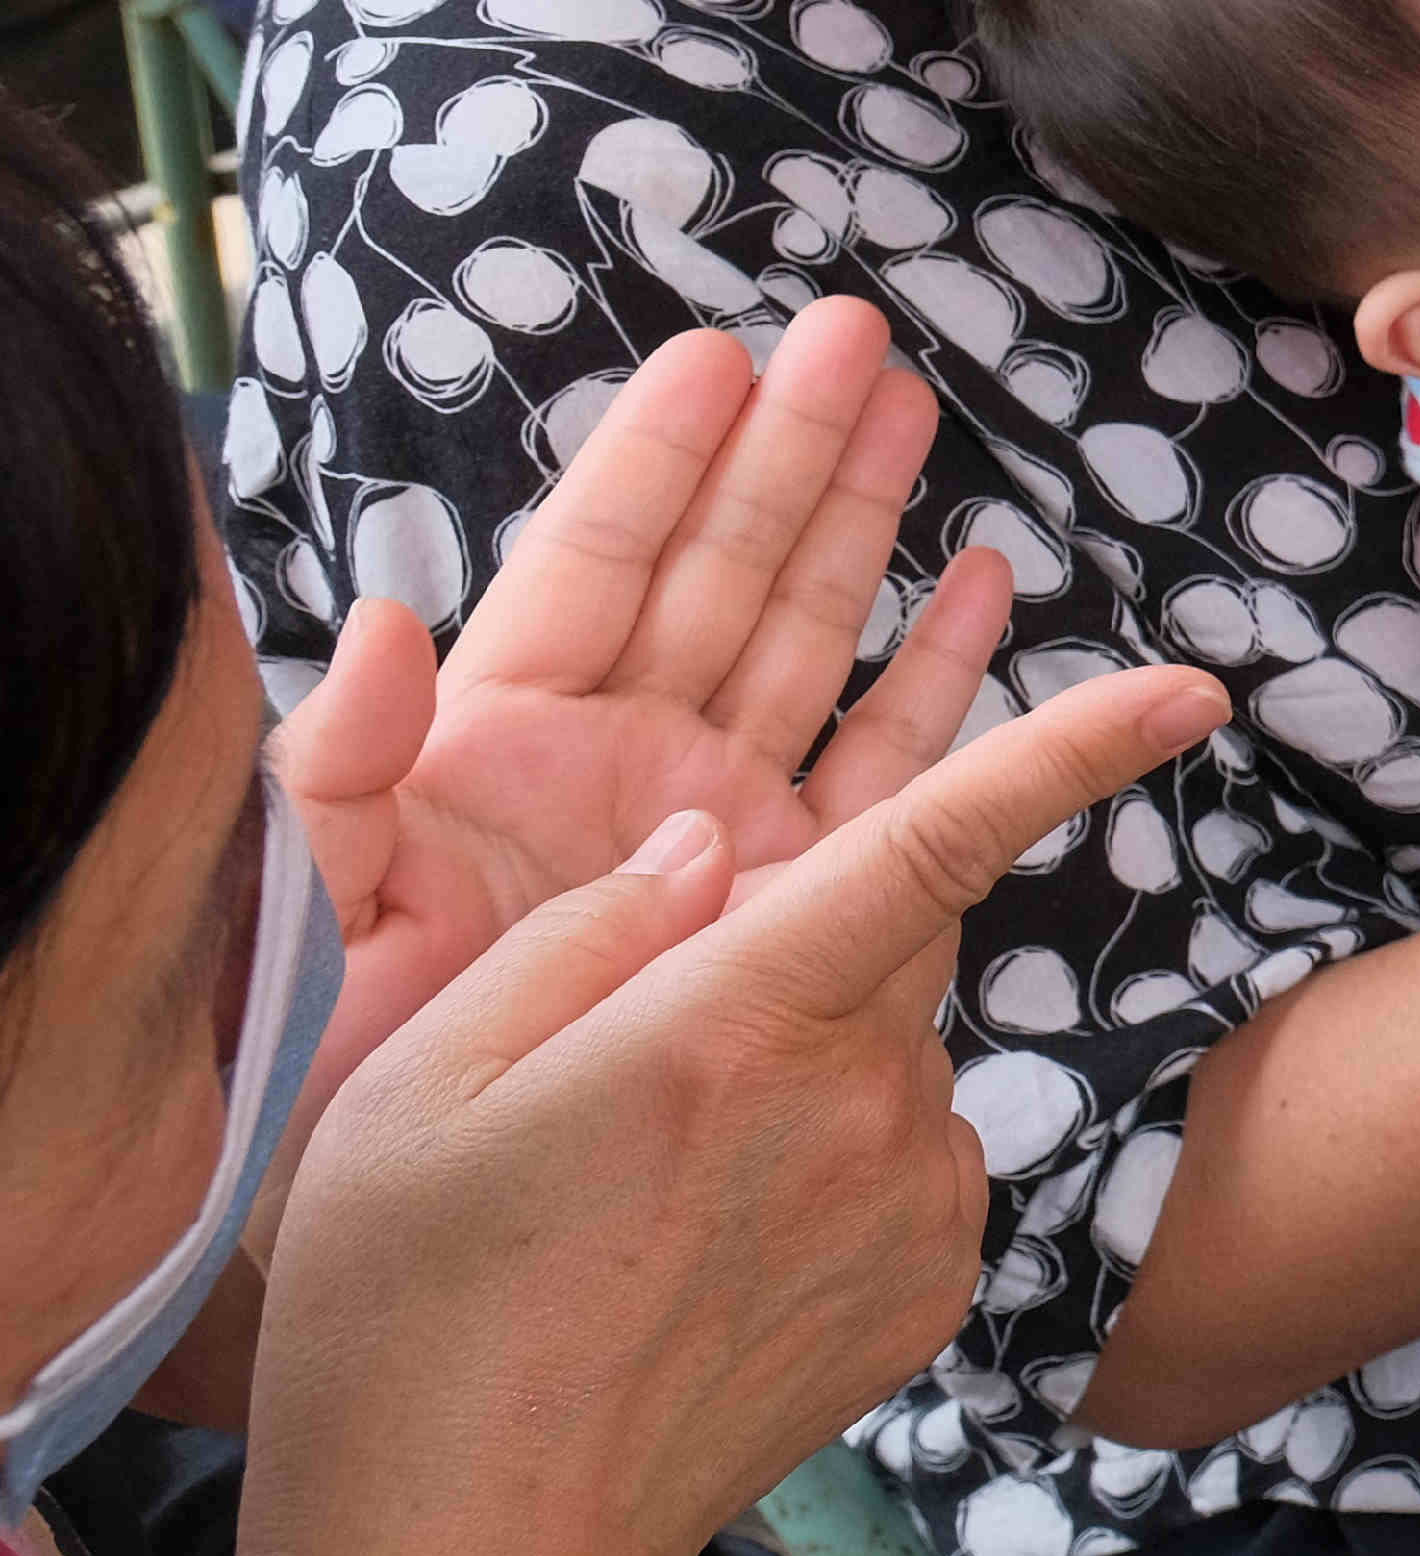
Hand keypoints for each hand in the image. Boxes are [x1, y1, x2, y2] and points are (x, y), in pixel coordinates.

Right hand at [247, 662, 1228, 1555]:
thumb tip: (721, 842)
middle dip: (806, 963)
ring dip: (813, 1081)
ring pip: (896, 1063)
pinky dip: (840, 1172)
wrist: (480, 1548)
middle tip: (647, 1089)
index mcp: (735, 1023)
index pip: (936, 843)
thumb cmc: (416, 1306)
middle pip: (893, 951)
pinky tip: (717, 1261)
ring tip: (655, 1206)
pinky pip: (913, 1163)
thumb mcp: (427, 1078)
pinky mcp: (937, 1284)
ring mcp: (916, 1202)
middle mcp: (862, 1102)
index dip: (1076, 751)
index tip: (1194, 690)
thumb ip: (594, 929)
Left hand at [277, 306, 1027, 1115]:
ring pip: (803, 637)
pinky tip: (979, 585)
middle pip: (718, 570)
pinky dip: (934, 675)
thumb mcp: (304, 909)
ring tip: (917, 411)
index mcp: (498, 739)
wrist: (407, 1220)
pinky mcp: (783, 899)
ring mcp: (709, 821)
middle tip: (855, 336)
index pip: (594, 562)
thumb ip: (332, 768)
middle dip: (786, 448)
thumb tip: (387, 623)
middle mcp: (619, 759)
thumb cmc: (322, 1066)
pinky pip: (880, 767)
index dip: (656, 457)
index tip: (721, 355)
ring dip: (861, 523)